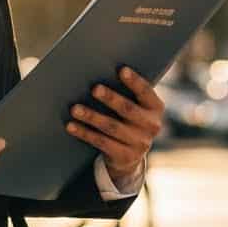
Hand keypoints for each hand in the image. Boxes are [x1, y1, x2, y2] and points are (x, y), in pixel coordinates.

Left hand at [67, 66, 163, 181]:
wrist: (131, 155)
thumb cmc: (129, 119)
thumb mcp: (137, 107)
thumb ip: (128, 93)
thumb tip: (100, 69)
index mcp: (156, 108)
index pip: (146, 92)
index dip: (135, 81)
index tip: (121, 70)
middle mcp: (151, 126)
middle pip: (128, 110)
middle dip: (111, 98)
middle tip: (95, 89)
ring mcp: (139, 143)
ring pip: (112, 127)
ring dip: (92, 117)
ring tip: (75, 108)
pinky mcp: (124, 156)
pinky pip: (101, 142)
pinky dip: (84, 133)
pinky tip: (71, 126)